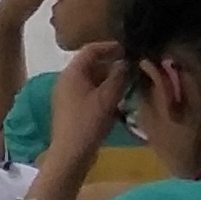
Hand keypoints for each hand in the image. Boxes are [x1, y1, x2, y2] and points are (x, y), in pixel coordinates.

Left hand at [41, 40, 129, 163]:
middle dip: (113, 65)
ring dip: (110, 80)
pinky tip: (119, 101)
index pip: (90, 50)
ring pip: (92, 80)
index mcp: (72, 73)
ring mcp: (67, 95)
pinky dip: (104, 92)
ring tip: (130, 84)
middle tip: (134, 68)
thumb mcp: (108, 97)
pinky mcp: (72, 108)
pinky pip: (90, 93)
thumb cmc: (89, 121)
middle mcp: (66, 80)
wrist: (71, 152)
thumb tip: (126, 62)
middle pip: (91, 65)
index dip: (110, 47)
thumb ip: (119, 76)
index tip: (129, 50)